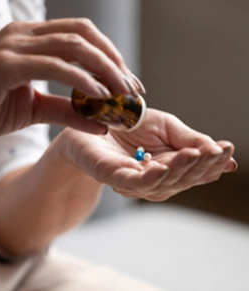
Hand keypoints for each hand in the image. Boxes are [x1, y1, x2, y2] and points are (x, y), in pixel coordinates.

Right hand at [0, 18, 144, 143]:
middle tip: (133, 88)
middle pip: (84, 35)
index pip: (82, 37)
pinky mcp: (6, 64)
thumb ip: (67, 111)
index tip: (128, 83)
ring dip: (104, 69)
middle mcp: (24, 36)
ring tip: (123, 93)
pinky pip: (54, 65)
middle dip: (114, 61)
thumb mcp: (35, 110)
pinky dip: (80, 79)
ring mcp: (14, 46)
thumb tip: (102, 121)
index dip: (110, 56)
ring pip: (73, 45)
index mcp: (31, 41)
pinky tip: (100, 96)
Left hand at [62, 108, 236, 200]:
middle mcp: (154, 179)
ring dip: (180, 169)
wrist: (91, 121)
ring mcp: (133, 181)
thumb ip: (190, 139)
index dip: (211, 162)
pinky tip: (162, 167)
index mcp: (168, 167)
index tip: (227, 149)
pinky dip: (150, 177)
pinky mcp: (112, 176)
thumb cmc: (128, 124)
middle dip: (200, 166)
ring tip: (196, 155)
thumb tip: (223, 154)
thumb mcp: (165, 127)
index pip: (195, 170)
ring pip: (162, 182)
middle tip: (217, 151)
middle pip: (182, 179)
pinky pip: (134, 182)